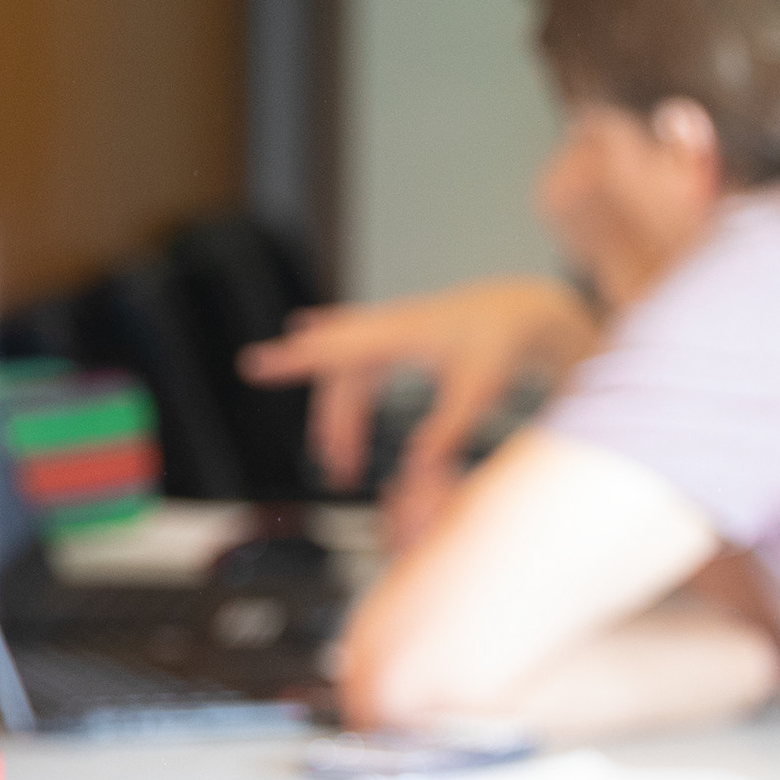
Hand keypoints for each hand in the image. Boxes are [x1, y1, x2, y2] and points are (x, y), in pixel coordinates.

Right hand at [239, 279, 601, 502]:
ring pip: (346, 371)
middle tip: (336, 465)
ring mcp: (389, 330)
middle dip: (330, 419)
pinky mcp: (396, 335)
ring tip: (338, 457)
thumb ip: (447, 430)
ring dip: (339, 412)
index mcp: (402, 334)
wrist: (522, 309)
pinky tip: (305, 337)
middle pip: (340, 374)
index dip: (297, 360)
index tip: (257, 366)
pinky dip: (336, 372)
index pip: (338, 350)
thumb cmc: (503, 342)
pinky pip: (354, 355)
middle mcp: (388, 327)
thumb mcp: (479, 390)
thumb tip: (417, 470)